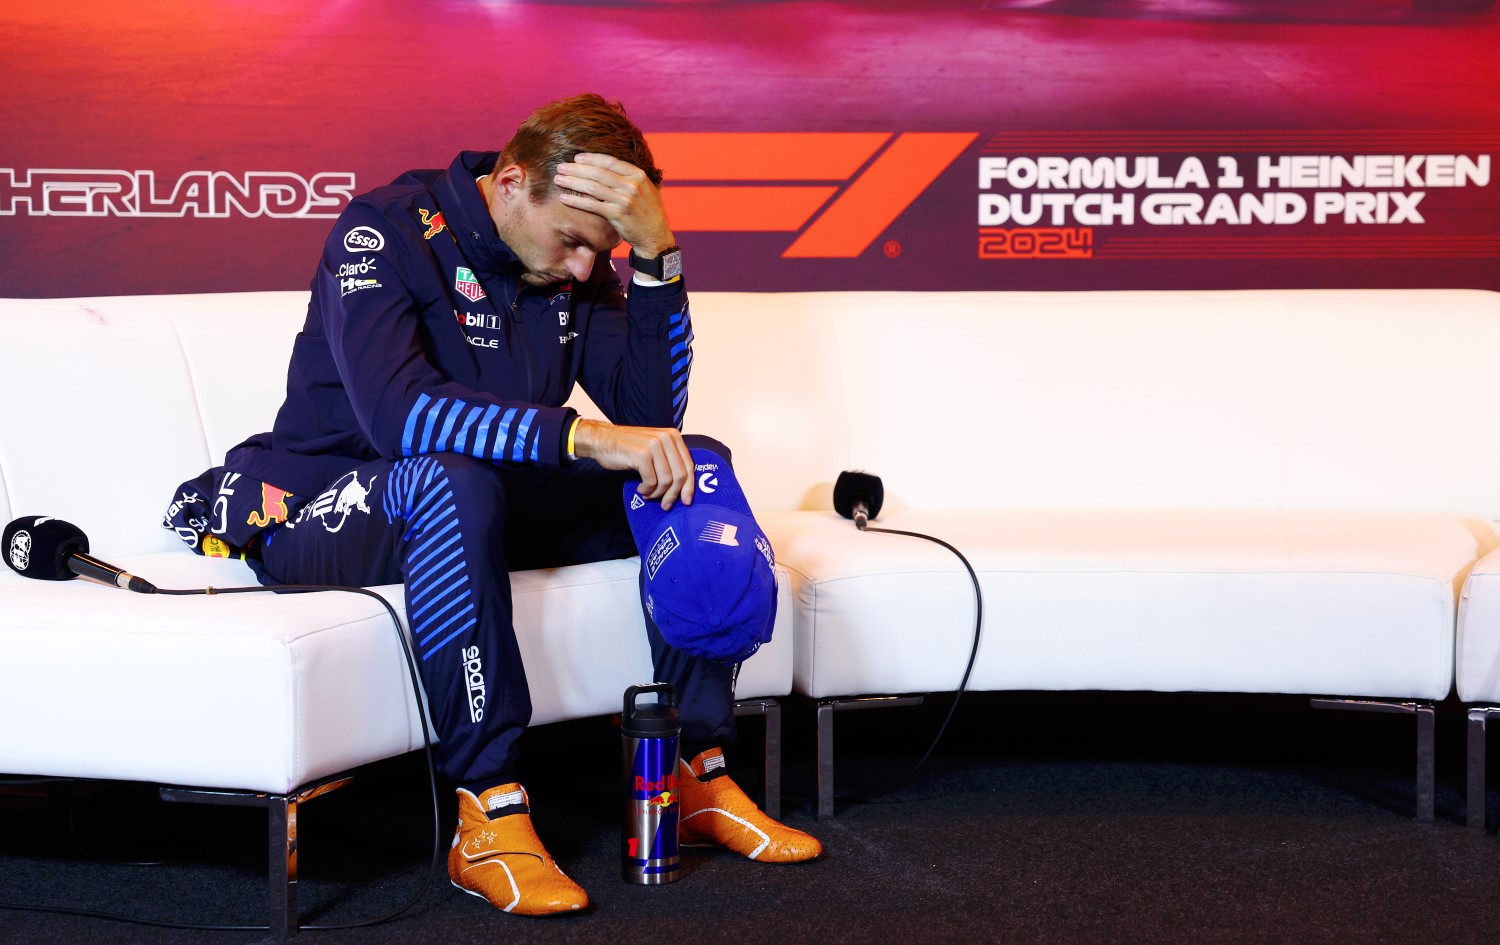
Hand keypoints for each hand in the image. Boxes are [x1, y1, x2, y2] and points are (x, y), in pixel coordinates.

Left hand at [554, 154, 675, 256]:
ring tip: (558, 179)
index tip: (577, 158)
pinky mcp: (616, 214)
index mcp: (638, 175)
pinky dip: (576, 201)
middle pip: (598, 172)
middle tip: (561, 167)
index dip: (591, 158)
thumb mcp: (647, 189)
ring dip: (572, 182)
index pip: (610, 161)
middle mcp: (632, 185)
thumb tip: (613, 166)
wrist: (655, 236)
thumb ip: (632, 177)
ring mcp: (624, 200)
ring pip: (592, 187)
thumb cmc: (649, 212)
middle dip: (576, 169)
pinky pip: (591, 205)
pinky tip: (564, 198)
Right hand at [573, 419, 694, 509]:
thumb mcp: (655, 447)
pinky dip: (646, 490)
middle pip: (680, 475)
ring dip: (657, 493)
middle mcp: (666, 438)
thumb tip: (684, 486)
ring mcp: (654, 445)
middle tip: (665, 505)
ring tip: (648, 494)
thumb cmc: (628, 448)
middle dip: (673, 495)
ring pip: (666, 481)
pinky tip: (640, 489)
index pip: (689, 465)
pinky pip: (651, 482)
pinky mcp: (642, 455)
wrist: (603, 440)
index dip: (689, 486)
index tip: (686, 501)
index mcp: (673, 436)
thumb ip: (669, 459)